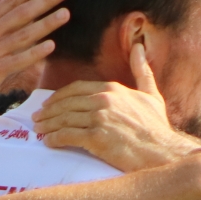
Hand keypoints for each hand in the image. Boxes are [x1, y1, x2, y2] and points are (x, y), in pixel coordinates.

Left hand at [37, 43, 195, 171]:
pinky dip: (55, 139)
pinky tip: (49, 142)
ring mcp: (99, 119)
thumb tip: (139, 47)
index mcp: (112, 89)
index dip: (59, 96)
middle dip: (49, 111)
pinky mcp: (96, 138)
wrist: (163, 152)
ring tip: (39, 130)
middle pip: (66, 103)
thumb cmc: (157, 127)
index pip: (76, 88)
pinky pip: (67, 136)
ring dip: (48, 125)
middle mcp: (103, 100)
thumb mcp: (151, 95)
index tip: (49, 104)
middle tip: (37, 118)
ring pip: (64, 119)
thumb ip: (142, 71)